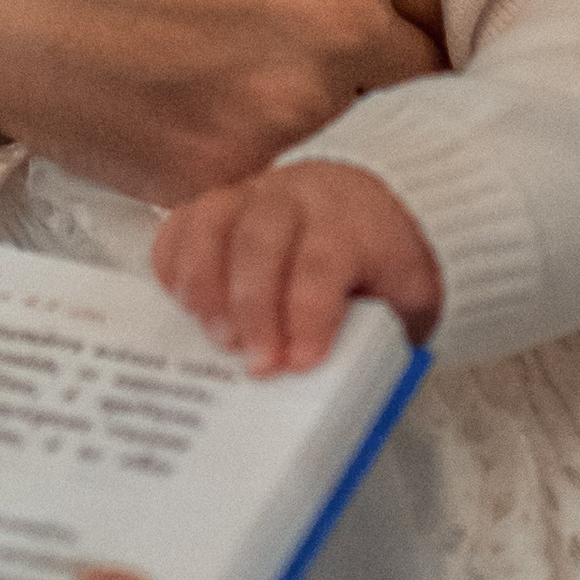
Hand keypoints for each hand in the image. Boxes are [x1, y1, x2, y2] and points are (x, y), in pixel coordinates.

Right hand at [0, 0, 443, 204]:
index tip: (353, 2)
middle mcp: (340, 14)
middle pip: (421, 68)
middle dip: (383, 68)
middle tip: (314, 64)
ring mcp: (287, 103)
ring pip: (370, 135)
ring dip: (338, 128)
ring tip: (276, 113)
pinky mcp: (226, 173)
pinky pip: (292, 191)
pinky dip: (271, 179)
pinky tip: (220, 148)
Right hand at [156, 160, 442, 375]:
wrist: (362, 203)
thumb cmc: (379, 262)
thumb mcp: (405, 298)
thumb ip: (381, 333)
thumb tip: (345, 386)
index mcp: (354, 221)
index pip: (322, 260)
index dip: (307, 313)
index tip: (299, 362)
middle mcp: (300, 197)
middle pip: (262, 240)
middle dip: (253, 309)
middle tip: (255, 364)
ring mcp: (253, 193)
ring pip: (214, 221)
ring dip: (207, 286)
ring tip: (217, 336)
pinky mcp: (219, 202)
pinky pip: (183, 222)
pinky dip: (175, 265)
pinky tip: (187, 306)